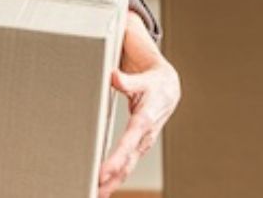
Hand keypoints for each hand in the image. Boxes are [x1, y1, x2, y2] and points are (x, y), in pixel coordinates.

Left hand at [98, 14, 180, 196]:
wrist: (169, 88)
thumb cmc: (155, 82)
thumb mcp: (144, 78)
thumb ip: (128, 80)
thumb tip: (114, 76)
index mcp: (145, 120)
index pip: (129, 143)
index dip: (116, 159)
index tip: (102, 172)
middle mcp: (145, 136)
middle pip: (127, 162)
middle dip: (111, 178)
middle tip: (93, 190)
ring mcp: (142, 143)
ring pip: (127, 167)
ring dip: (112, 182)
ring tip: (95, 193)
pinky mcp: (138, 145)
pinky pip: (127, 163)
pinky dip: (116, 176)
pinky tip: (104, 185)